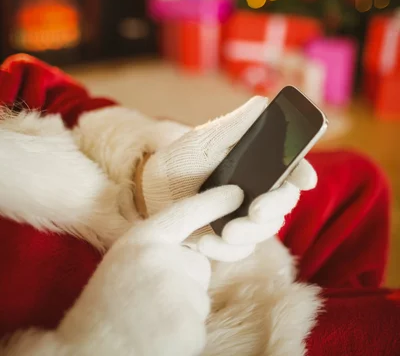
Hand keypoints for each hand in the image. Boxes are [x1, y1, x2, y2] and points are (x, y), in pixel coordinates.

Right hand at [57, 186, 243, 355]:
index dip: (213, 201)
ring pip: (200, 299)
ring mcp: (177, 292)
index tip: (236, 193)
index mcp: (141, 241)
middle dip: (187, 283)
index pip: (184, 213)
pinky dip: (183, 338)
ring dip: (183, 313)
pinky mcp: (188, 326)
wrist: (86, 353)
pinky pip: (198, 327)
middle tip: (151, 303)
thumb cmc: (102, 310)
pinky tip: (157, 340)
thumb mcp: (124, 262)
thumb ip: (156, 250)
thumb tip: (195, 247)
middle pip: (199, 265)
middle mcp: (162, 259)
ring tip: (149, 323)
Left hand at [140, 97, 316, 261]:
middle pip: (284, 204)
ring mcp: (245, 218)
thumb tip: (262, 103)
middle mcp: (259, 192)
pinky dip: (224, 251)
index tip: (305, 179)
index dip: (303, 173)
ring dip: (248, 234)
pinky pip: (237, 252)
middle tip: (256, 211)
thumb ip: (235, 126)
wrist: (151, 188)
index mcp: (261, 165)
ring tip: (225, 231)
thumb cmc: (183, 157)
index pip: (292, 169)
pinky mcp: (228, 240)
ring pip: (263, 231)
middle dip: (274, 208)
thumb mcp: (206, 138)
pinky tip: (204, 242)